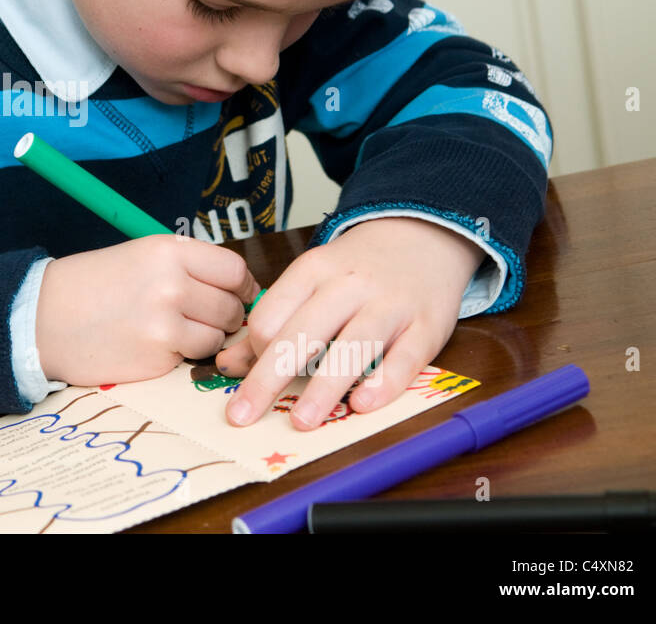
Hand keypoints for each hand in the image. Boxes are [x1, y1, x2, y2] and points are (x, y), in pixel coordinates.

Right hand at [36, 234, 259, 385]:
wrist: (43, 319)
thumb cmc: (90, 285)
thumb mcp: (139, 256)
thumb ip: (186, 267)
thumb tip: (238, 289)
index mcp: (167, 251)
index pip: (233, 269)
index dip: (242, 285)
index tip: (239, 294)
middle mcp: (171, 284)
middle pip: (232, 306)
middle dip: (226, 315)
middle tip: (202, 316)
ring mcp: (166, 325)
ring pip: (218, 337)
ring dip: (206, 338)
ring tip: (172, 330)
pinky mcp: (157, 358)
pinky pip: (192, 359)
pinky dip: (181, 355)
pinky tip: (153, 345)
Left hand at [217, 217, 484, 429]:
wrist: (422, 234)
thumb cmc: (356, 269)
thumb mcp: (309, 282)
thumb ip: (272, 321)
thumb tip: (228, 364)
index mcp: (312, 272)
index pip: (270, 316)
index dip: (255, 352)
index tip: (253, 378)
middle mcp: (348, 286)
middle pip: (302, 334)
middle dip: (268, 378)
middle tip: (243, 416)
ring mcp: (390, 305)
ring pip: (352, 346)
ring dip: (324, 387)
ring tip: (302, 421)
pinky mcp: (427, 326)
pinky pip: (405, 358)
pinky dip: (384, 382)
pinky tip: (363, 404)